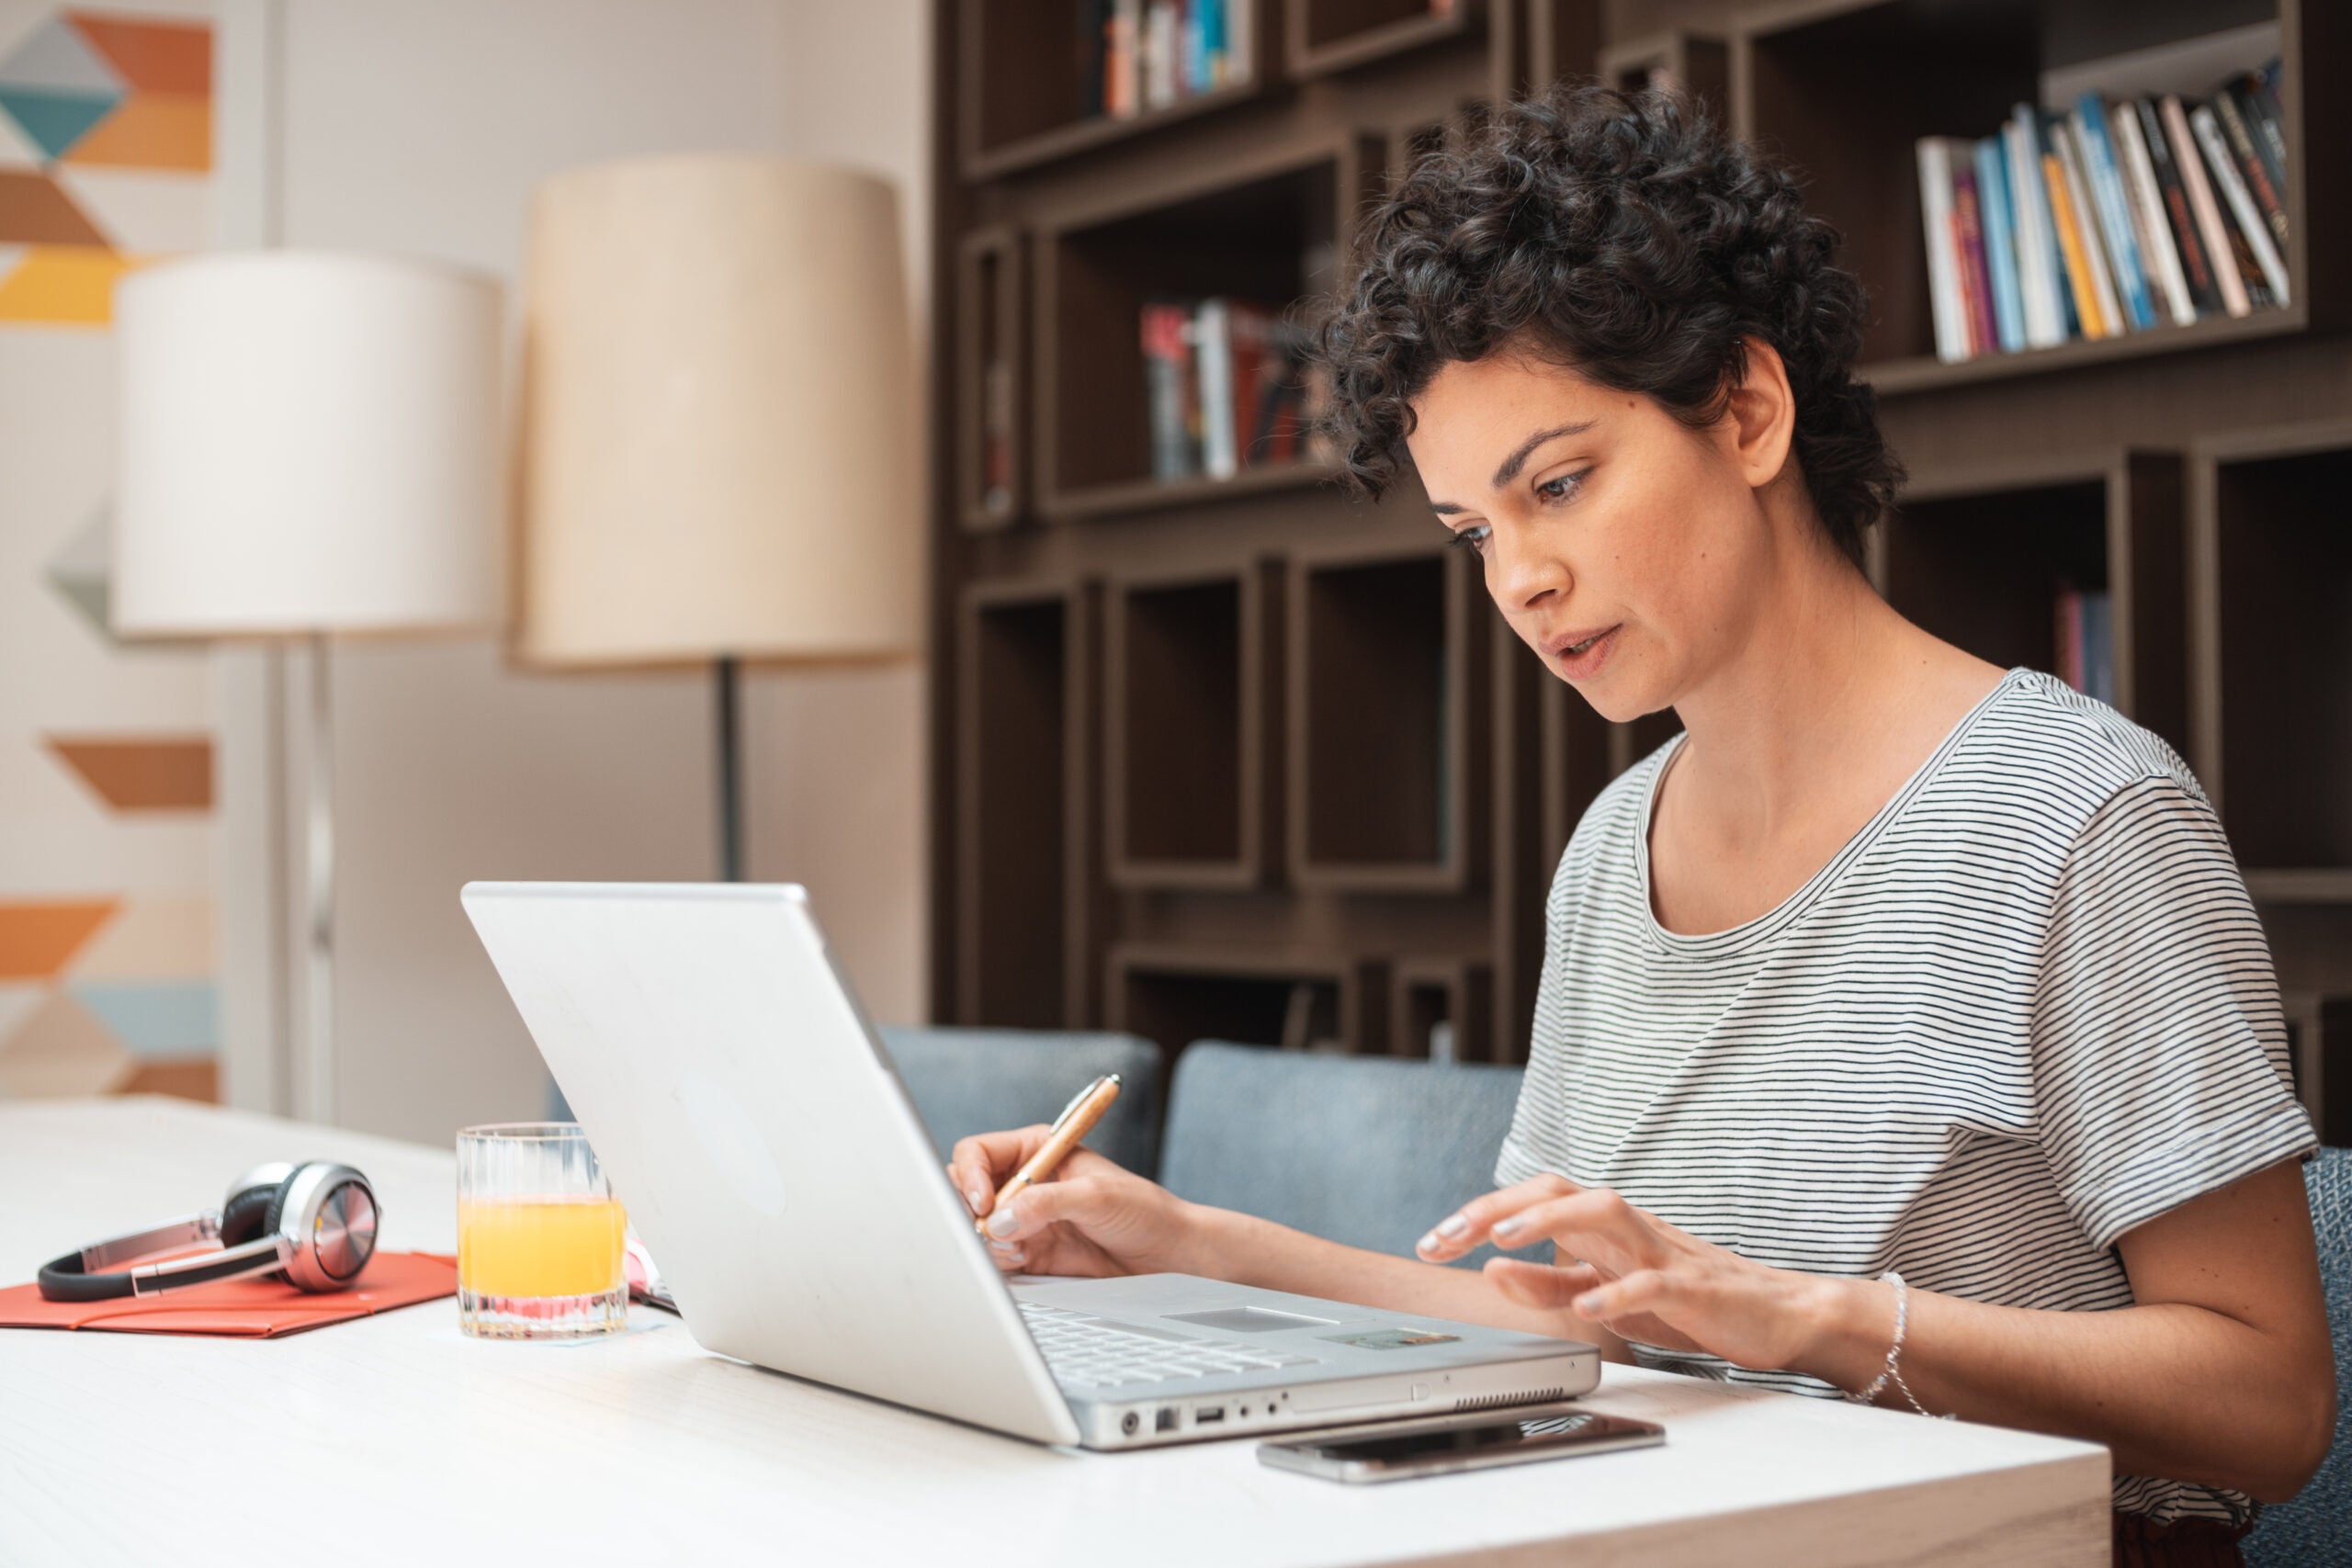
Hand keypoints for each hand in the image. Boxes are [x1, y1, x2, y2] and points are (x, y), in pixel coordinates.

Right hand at [947, 1128, 1199, 1279]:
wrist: (1167, 1256)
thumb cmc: (1143, 1211)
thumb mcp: (1096, 1196)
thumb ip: (1046, 1202)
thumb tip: (999, 1219)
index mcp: (1037, 1150)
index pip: (979, 1153)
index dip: (972, 1175)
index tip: (983, 1202)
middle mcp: (1024, 1183)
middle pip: (966, 1189)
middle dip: (970, 1210)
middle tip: (989, 1230)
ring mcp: (1023, 1220)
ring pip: (975, 1227)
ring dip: (987, 1240)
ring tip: (1020, 1248)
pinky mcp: (1028, 1253)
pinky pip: (993, 1257)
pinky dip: (999, 1261)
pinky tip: (1026, 1261)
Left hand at [1415, 1174, 1849, 1375]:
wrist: (1772, 1313)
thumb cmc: (1684, 1300)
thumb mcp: (1602, 1293)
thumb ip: (1550, 1283)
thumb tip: (1493, 1269)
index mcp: (1600, 1227)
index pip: (1529, 1202)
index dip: (1476, 1215)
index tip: (1430, 1241)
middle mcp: (1625, 1227)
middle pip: (1556, 1191)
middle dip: (1494, 1207)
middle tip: (1443, 1235)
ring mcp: (1660, 1251)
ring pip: (1603, 1211)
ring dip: (1547, 1220)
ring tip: (1501, 1239)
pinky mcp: (1691, 1286)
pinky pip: (1651, 1283)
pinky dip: (1616, 1293)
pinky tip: (1586, 1306)